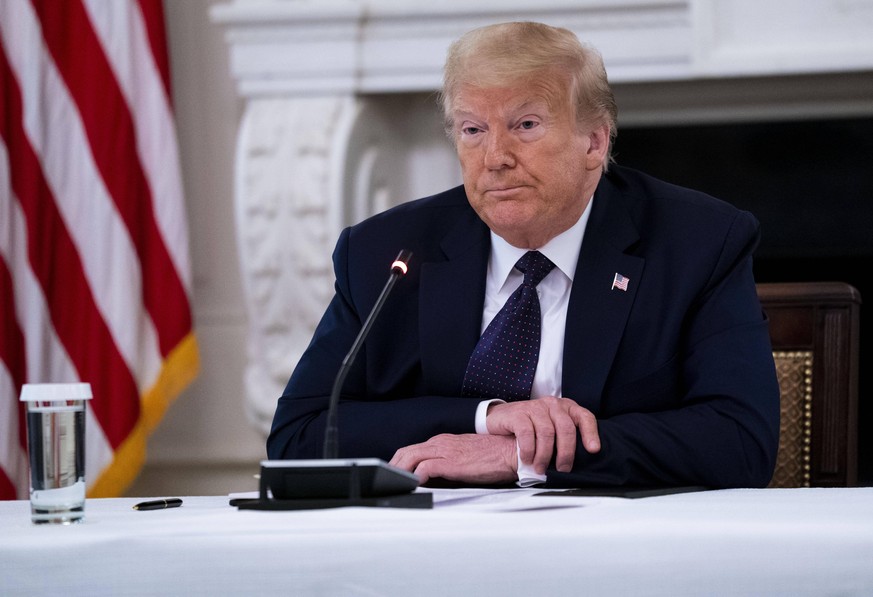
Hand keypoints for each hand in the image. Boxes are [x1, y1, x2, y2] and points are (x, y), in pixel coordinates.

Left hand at [389, 434, 517, 484]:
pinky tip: (413, 487)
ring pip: (410, 457)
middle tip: (388, 481)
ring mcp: (445, 451)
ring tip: (396, 485)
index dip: (400, 462)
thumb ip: (447, 465)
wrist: (510, 452)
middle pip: (406, 452)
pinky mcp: (451, 462)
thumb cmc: (492, 457)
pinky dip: (415, 477)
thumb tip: (432, 479)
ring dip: (400, 472)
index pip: (413, 450)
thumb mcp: (464, 458)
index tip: (394, 475)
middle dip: (393, 466)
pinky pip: (425, 468)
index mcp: (443, 441)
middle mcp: (440, 443)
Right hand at [486, 397, 599, 473]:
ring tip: (540, 468)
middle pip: (566, 428)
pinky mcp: (518, 413)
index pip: (584, 417)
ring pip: (547, 433)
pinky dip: (529, 450)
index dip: (591, 433)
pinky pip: (527, 433)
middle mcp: (553, 404)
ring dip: (545, 455)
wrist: (502, 419)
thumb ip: (565, 439)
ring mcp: (535, 406)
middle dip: (566, 453)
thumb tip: (581, 464)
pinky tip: (527, 459)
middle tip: (562, 469)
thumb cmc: (532, 428)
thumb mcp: (552, 429)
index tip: (593, 450)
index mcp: (566, 408)